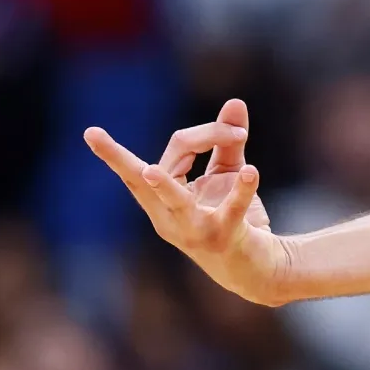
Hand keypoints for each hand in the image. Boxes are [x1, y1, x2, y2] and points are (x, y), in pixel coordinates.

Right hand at [84, 98, 292, 304]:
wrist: (258, 267)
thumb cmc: (231, 216)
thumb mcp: (227, 174)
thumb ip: (228, 140)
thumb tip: (234, 102)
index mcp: (162, 198)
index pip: (174, 150)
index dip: (207, 132)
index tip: (239, 129)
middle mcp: (167, 215)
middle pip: (152, 172)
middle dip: (135, 153)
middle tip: (111, 132)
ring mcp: (192, 229)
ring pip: (173, 201)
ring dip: (163, 186)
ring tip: (150, 172)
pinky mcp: (224, 236)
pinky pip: (231, 210)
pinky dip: (242, 189)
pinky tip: (250, 172)